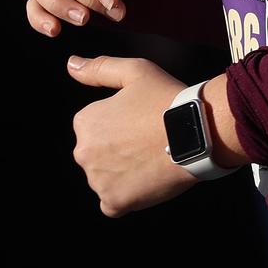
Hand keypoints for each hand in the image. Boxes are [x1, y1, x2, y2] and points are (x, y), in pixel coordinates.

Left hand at [66, 55, 194, 216]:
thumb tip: (71, 64)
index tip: (141, 121)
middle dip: (118, 150)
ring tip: (151, 159)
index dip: (121, 124)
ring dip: (122, 173)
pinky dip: (126, 196)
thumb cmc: (166, 100)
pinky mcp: (116, 202)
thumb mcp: (134, 72)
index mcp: (85, 122)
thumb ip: (99, 68)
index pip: (95, 127)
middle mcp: (84, 153)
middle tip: (148, 141)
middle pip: (98, 154)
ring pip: (105, 179)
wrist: (196, 133)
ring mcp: (98, 180)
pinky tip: (145, 181)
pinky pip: (113, 203)